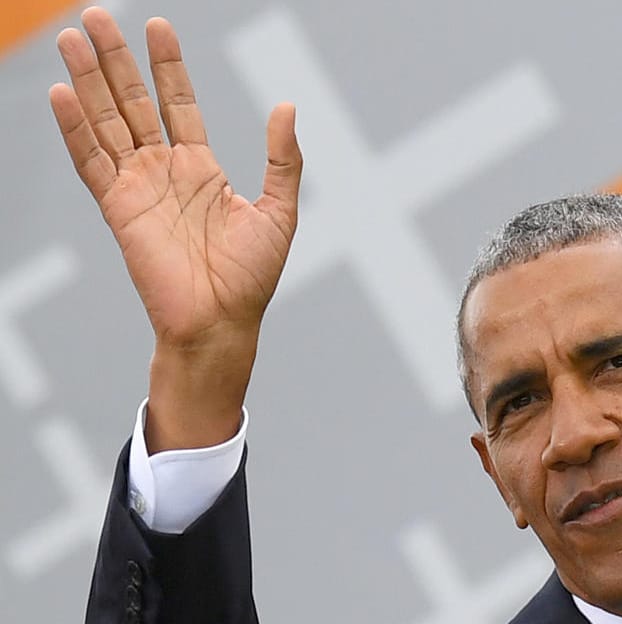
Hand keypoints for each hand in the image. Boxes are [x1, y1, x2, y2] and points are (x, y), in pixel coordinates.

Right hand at [48, 8, 301, 446]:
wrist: (222, 322)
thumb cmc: (251, 277)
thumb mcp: (279, 210)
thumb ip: (282, 160)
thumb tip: (286, 108)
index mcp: (200, 169)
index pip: (178, 102)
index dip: (168, 66)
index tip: (159, 26)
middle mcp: (163, 171)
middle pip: (132, 102)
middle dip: (115, 59)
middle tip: (95, 15)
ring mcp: (137, 187)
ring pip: (106, 121)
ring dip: (88, 79)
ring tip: (72, 37)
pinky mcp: (117, 208)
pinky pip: (91, 160)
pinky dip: (76, 127)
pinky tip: (63, 92)